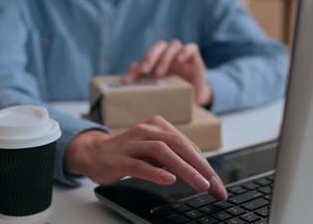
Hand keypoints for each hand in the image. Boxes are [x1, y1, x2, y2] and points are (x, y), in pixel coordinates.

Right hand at [64, 116, 226, 199]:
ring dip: (184, 169)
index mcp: (158, 126)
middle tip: (214, 186)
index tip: (218, 185)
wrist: (94, 153)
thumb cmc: (129, 153)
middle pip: (178, 145)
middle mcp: (147, 131)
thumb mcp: (154, 151)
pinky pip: (140, 164)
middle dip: (200, 167)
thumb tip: (203, 171)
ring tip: (200, 185)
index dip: (205, 165)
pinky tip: (169, 179)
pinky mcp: (120, 158)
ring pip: (162, 152)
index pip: (187, 145)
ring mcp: (132, 143)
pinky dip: (156, 172)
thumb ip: (175, 156)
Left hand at [123, 39, 212, 105]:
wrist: (194, 99)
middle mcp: (169, 54)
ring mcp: (182, 54)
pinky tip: (179, 60)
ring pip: (173, 45)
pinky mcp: (195, 58)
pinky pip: (191, 47)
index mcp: (158, 60)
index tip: (128, 81)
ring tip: (159, 73)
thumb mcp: (157, 90)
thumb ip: (142, 82)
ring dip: (165, 57)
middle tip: (144, 70)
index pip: (145, 57)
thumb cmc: (173, 92)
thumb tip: (125, 78)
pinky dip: (184, 51)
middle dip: (150, 57)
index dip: (136, 69)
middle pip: (159, 46)